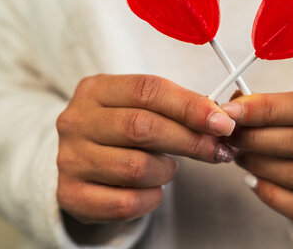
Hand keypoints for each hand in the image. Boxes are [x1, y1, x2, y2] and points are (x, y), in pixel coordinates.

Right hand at [56, 74, 234, 223]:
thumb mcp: (142, 108)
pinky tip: (152, 189)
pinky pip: (125, 203)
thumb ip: (175, 110)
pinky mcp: (71, 194)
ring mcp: (70, 159)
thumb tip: (219, 122)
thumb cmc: (122, 131)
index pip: (148, 90)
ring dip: (166, 171)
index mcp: (96, 90)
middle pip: (141, 127)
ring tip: (169, 168)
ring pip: (136, 168)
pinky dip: (151, 198)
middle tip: (217, 150)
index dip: (189, 106)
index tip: (222, 122)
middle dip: (189, 140)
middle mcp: (77, 121)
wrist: (81, 162)